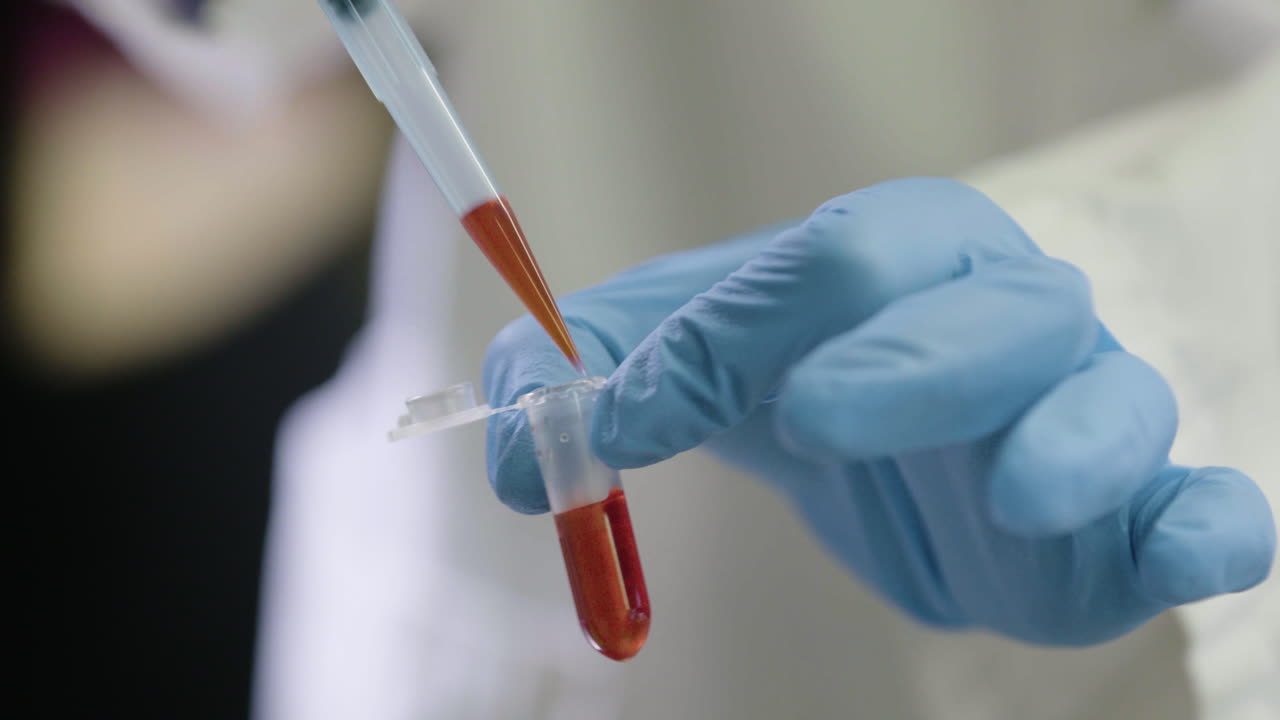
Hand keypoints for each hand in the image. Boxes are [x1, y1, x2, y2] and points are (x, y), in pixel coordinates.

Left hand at [483, 178, 1274, 644]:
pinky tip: (1190, 549)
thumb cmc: (804, 379)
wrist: (910, 455)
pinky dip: (1212, 525)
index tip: (624, 416)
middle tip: (814, 412)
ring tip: (1015, 498)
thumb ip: (593, 378)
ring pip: (1109, 403)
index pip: (834, 265)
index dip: (732, 330)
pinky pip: (1209, 504)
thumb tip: (514, 446)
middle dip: (909, 361)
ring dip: (1069, 446)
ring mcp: (1084, 410)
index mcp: (898, 255)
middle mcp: (1005, 315)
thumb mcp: (690, 362)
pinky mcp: (1135, 513)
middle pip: (988, 311)